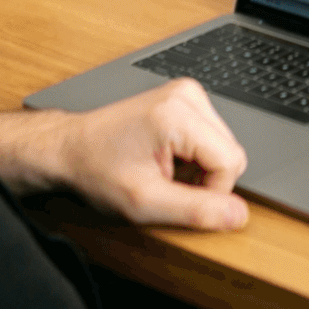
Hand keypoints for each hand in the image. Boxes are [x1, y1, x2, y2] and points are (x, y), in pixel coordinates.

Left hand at [0, 81, 248, 230]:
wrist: (69, 149)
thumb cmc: (97, 171)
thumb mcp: (145, 202)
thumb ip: (196, 210)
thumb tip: (239, 215)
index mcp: (179, 114)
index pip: (231, 162)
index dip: (209, 192)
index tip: (173, 195)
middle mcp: (188, 95)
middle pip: (231, 152)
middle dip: (205, 179)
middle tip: (164, 184)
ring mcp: (187, 93)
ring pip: (224, 147)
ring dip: (199, 169)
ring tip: (161, 170)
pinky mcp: (185, 99)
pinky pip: (211, 138)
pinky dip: (193, 156)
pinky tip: (164, 158)